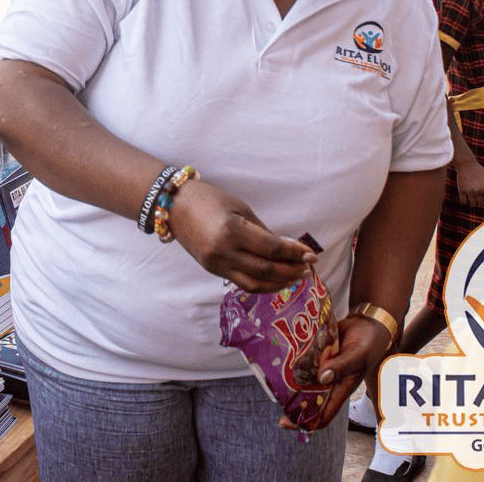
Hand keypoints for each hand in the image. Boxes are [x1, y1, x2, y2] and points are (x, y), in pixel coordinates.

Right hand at [169, 179, 315, 292]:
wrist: (173, 206)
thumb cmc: (208, 199)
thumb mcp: (240, 208)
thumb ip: (263, 231)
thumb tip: (287, 249)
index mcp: (232, 230)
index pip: (271, 248)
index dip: (294, 253)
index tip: (310, 254)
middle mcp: (224, 252)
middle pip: (266, 269)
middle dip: (291, 270)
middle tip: (308, 268)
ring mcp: (216, 264)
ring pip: (255, 283)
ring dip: (279, 283)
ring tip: (296, 277)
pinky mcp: (212, 270)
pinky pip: (242, 283)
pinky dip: (262, 284)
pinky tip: (276, 280)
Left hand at [278, 314, 392, 430]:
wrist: (368, 323)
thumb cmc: (369, 343)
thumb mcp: (358, 356)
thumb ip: (341, 367)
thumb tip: (322, 378)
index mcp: (341, 389)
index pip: (323, 415)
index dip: (306, 422)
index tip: (286, 421)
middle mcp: (329, 381)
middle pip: (308, 399)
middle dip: (291, 400)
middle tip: (272, 393)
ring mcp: (322, 368)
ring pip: (303, 379)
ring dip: (290, 379)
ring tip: (272, 374)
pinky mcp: (318, 354)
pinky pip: (304, 360)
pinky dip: (294, 360)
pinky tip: (281, 355)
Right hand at [454, 157, 483, 207]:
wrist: (466, 164)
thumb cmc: (479, 170)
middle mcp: (478, 190)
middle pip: (481, 204)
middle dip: (482, 203)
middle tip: (480, 198)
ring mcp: (469, 191)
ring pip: (473, 204)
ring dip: (474, 203)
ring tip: (473, 199)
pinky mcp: (461, 191)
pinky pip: (464, 202)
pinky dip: (466, 202)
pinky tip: (467, 198)